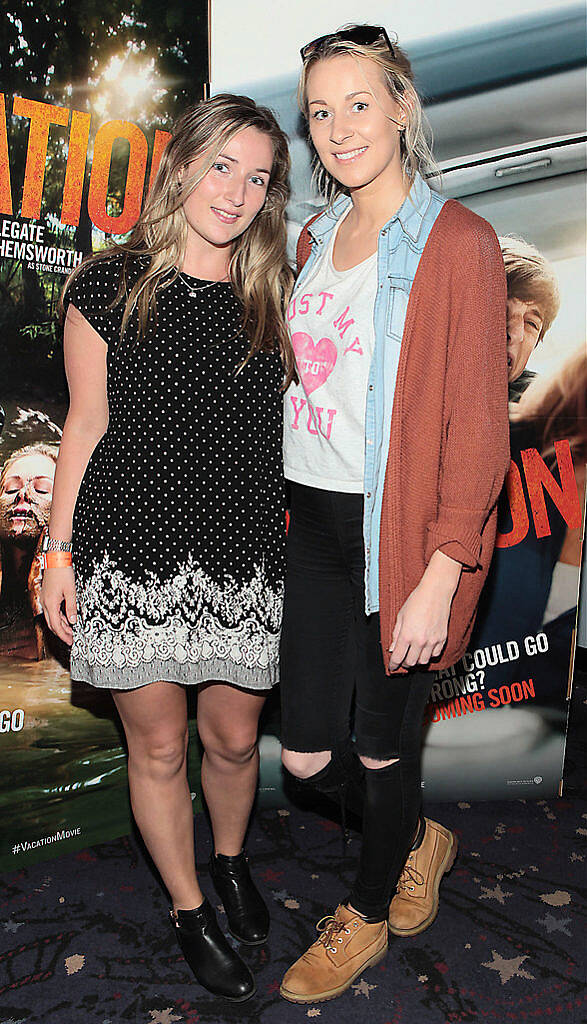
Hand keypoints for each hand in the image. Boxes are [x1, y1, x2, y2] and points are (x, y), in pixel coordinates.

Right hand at [41, 566, 76, 645]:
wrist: (56, 559)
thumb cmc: (62, 572)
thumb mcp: (71, 591)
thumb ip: (71, 607)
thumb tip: (73, 621)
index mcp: (51, 604)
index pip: (56, 626)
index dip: (63, 635)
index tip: (69, 641)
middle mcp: (45, 603)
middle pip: (52, 624)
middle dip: (61, 633)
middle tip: (70, 639)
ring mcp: (45, 599)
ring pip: (52, 617)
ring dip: (61, 625)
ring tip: (70, 630)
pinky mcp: (47, 595)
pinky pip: (52, 610)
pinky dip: (59, 616)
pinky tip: (66, 618)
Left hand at [388, 550, 460, 671]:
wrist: (436, 592)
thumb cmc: (418, 600)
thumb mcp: (400, 616)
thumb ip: (396, 634)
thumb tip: (393, 648)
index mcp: (407, 634)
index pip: (398, 657)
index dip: (393, 665)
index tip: (392, 666)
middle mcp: (420, 640)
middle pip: (411, 662)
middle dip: (404, 663)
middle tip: (402, 659)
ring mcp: (432, 640)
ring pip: (423, 661)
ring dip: (417, 660)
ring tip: (413, 654)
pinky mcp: (442, 638)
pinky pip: (435, 654)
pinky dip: (429, 655)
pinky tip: (425, 649)